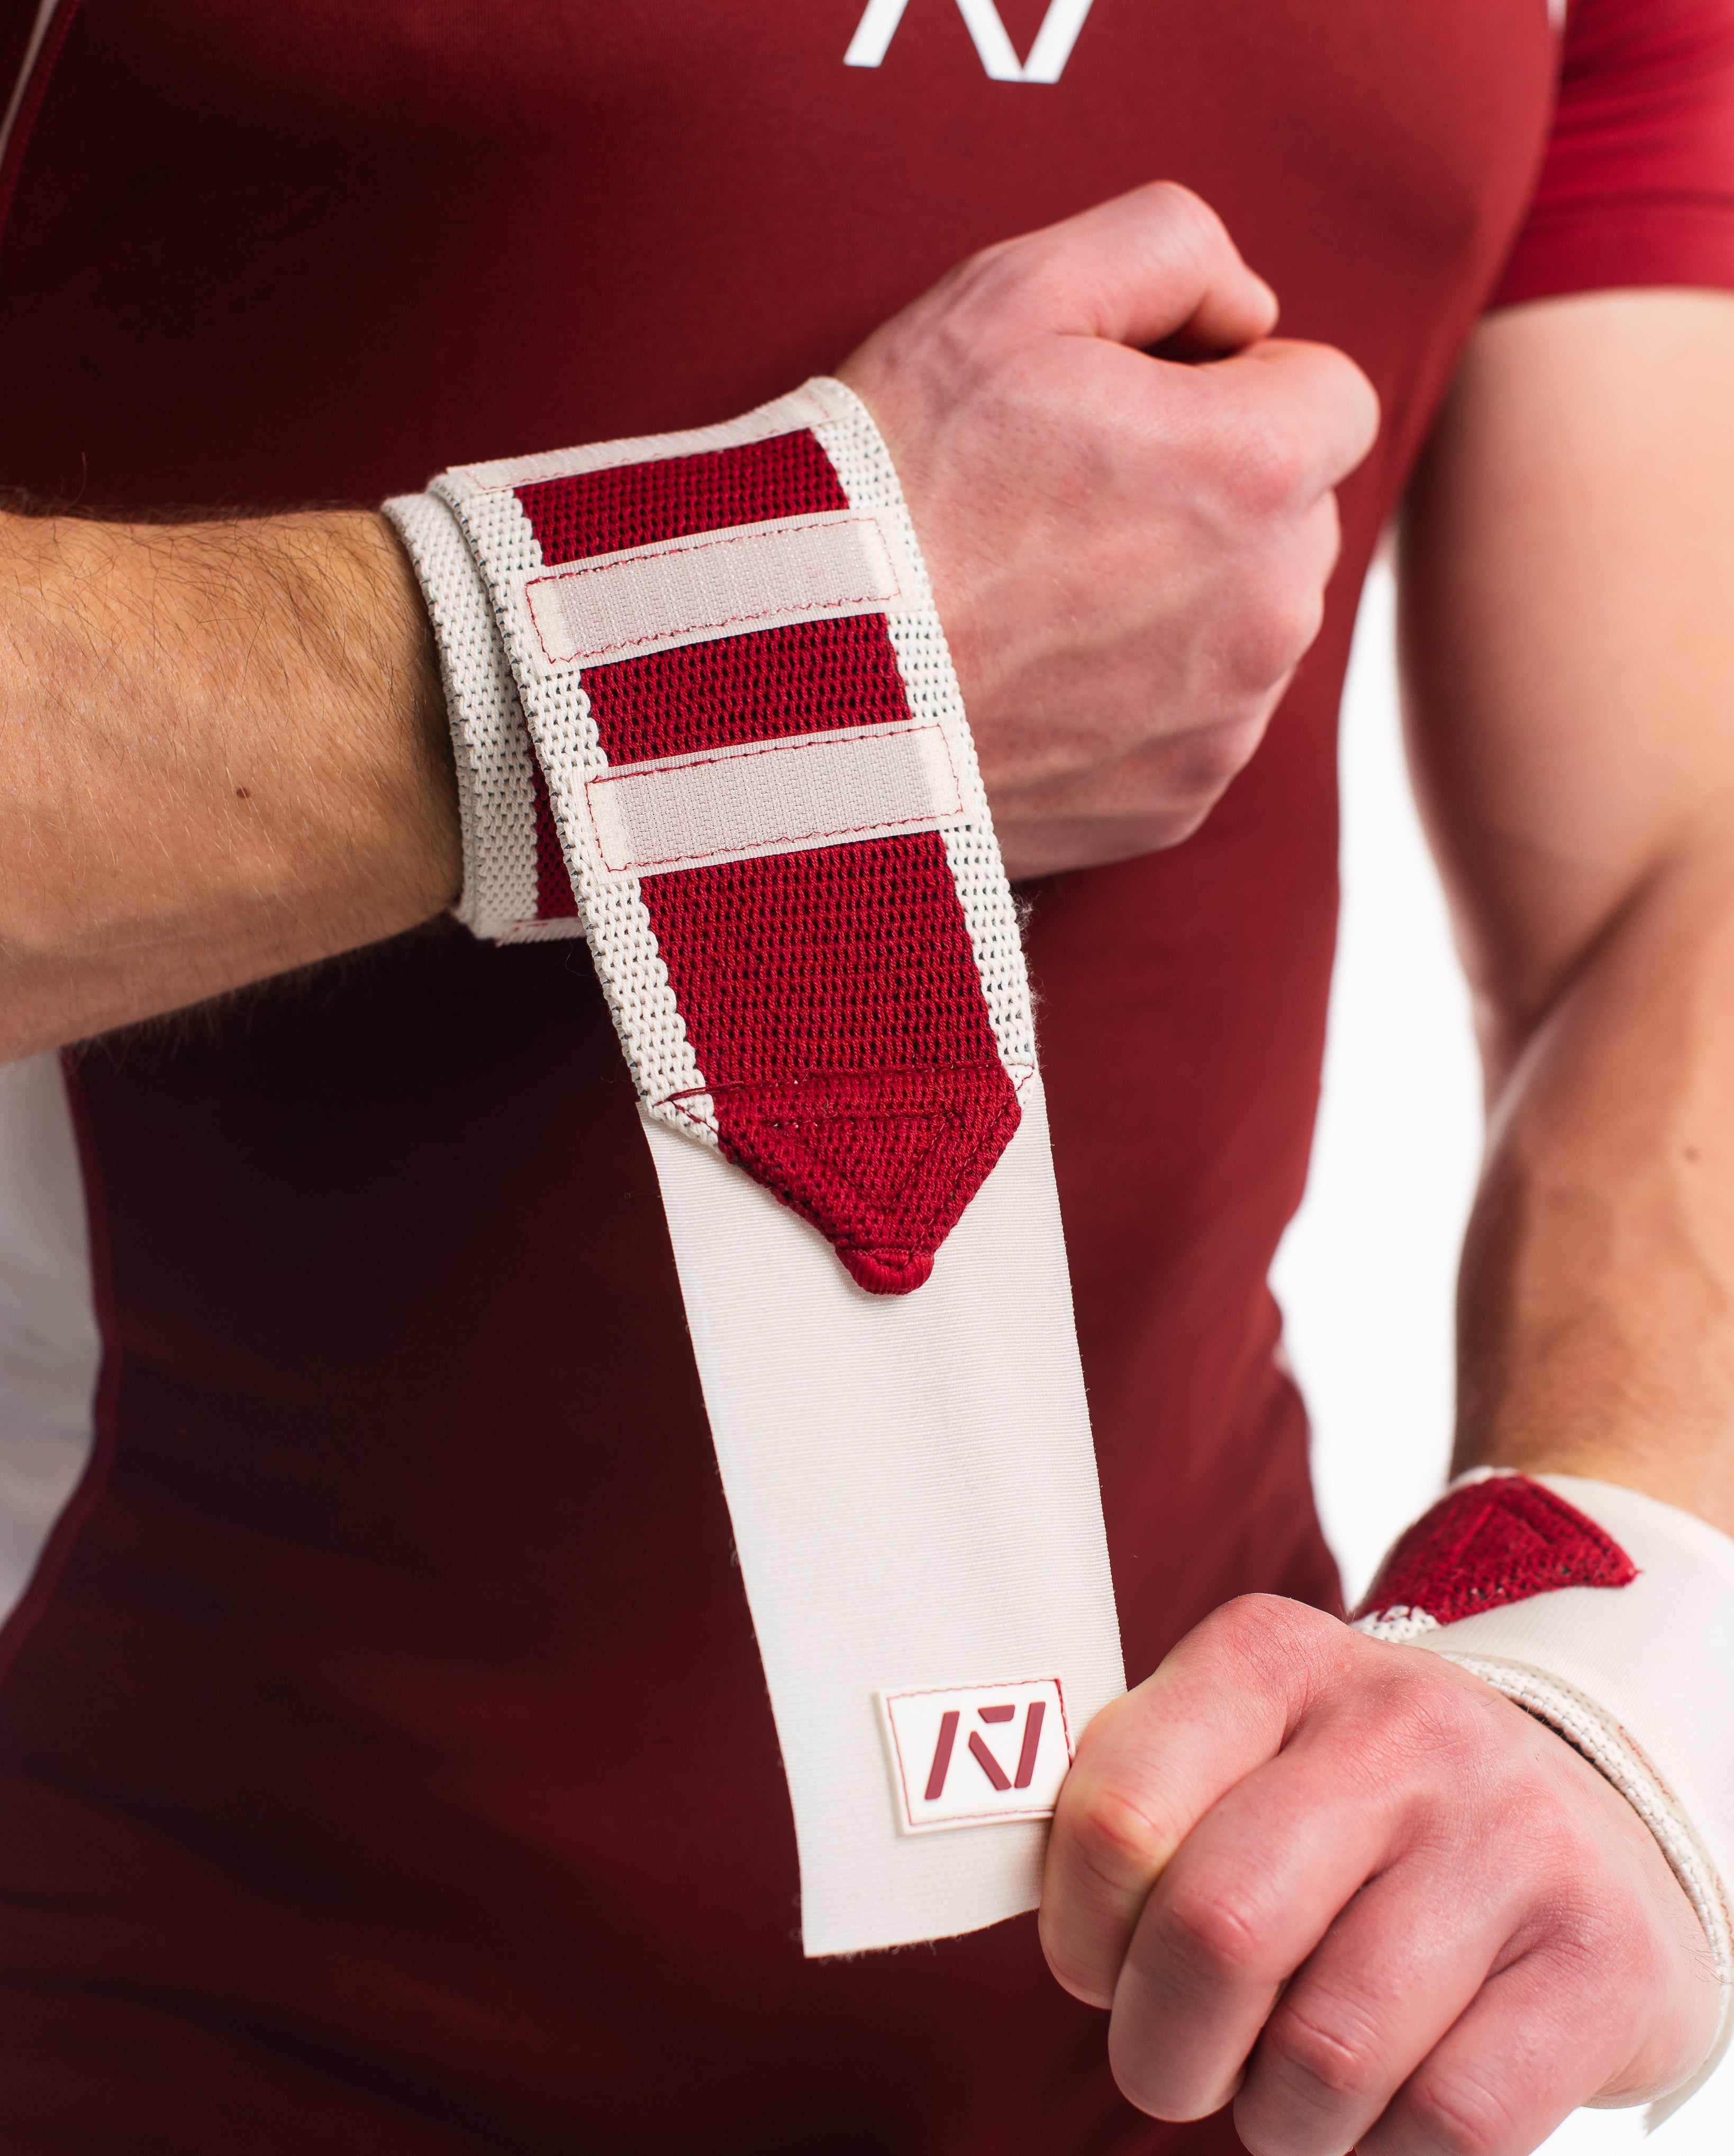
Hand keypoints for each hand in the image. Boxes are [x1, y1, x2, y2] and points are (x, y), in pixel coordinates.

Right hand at [836, 182, 1378, 879]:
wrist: (794, 679)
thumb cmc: (894, 475)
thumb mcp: (1013, 291)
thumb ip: (1171, 244)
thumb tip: (1250, 311)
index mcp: (1257, 468)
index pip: (1331, 394)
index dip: (1234, 384)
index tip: (1132, 411)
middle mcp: (1273, 608)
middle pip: (1296, 517)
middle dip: (1214, 495)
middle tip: (1065, 504)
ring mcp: (1227, 721)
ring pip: (1251, 625)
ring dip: (1180, 600)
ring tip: (1036, 600)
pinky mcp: (1178, 803)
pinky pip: (1197, 723)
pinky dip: (1137, 699)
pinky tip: (1032, 680)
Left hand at [1041, 1596, 1718, 2155]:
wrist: (1589, 1815)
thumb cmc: (1359, 1809)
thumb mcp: (1241, 1753)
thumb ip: (1134, 1808)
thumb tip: (1032, 1907)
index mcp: (1272, 1658)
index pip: (1116, 1814)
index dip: (1078, 1934)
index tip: (1097, 1969)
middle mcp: (1399, 1724)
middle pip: (1215, 1933)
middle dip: (1164, 2050)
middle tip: (1177, 2063)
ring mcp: (1512, 1832)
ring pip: (1327, 2053)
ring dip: (1278, 2116)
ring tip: (1294, 2079)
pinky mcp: (1602, 1954)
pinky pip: (1448, 2122)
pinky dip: (1384, 2154)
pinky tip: (1386, 2106)